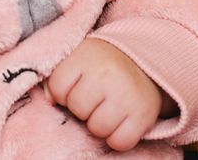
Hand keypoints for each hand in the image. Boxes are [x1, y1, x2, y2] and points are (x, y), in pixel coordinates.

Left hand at [45, 38, 163, 150]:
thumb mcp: (80, 58)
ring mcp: (126, 94)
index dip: (64, 92)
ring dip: (100, 124)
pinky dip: (118, 138)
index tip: (78, 86)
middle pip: (77, 108)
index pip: (58, 87)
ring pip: (97, 129)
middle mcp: (107, 73)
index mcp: (87, 55)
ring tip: (109, 109)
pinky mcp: (143, 115)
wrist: (148, 62)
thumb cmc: (105, 64)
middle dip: (83, 108)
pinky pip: (119, 142)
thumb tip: (50, 100)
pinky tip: (121, 121)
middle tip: (97, 98)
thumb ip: (58, 76)